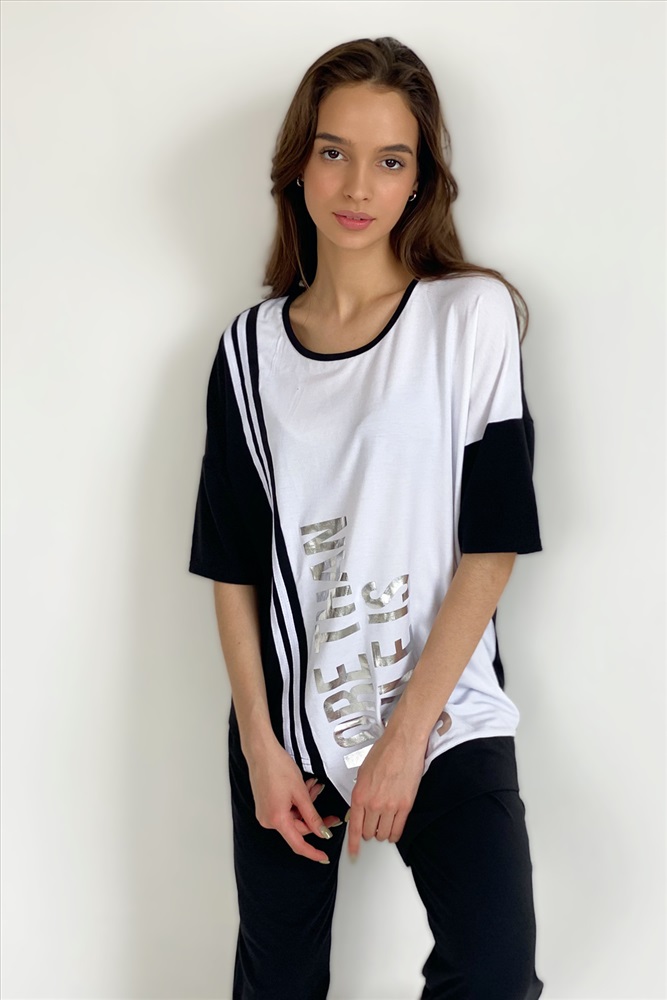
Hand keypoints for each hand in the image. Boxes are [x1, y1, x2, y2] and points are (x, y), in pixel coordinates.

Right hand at [246, 741, 342, 862]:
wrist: (261, 752)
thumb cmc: (277, 767)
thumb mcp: (301, 792)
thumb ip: (313, 816)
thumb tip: (322, 833)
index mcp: (277, 819)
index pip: (298, 844)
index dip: (313, 852)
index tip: (323, 857)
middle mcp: (268, 820)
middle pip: (298, 828)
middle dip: (315, 819)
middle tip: (331, 814)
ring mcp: (265, 813)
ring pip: (293, 817)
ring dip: (306, 806)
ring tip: (314, 788)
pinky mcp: (265, 805)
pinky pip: (286, 810)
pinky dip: (297, 803)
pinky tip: (304, 789)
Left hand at [345, 729, 425, 859]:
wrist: (403, 743)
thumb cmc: (383, 752)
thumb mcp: (362, 773)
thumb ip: (360, 793)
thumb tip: (358, 809)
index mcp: (359, 794)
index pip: (354, 827)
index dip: (353, 843)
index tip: (354, 853)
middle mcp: (373, 803)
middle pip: (369, 832)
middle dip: (369, 833)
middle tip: (371, 829)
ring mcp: (390, 806)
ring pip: (384, 833)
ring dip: (382, 833)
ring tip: (382, 826)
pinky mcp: (406, 805)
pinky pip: (398, 829)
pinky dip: (394, 833)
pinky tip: (393, 831)